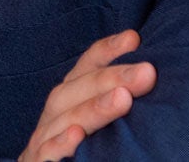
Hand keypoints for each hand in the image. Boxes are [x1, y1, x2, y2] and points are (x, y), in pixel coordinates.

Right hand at [18, 30, 155, 161]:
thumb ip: (115, 98)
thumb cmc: (79, 151)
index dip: (108, 50)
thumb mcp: (93, 121)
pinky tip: (77, 136)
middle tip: (147, 72)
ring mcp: (43, 137)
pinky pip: (46, 152)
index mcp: (70, 98)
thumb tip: (152, 77)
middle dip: (112, 77)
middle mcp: (55, 112)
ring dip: (94, 108)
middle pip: (79, 88)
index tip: (134, 39)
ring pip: (65, 118)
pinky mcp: (37, 161)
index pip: (87, 67)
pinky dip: (60, 143)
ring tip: (123, 99)